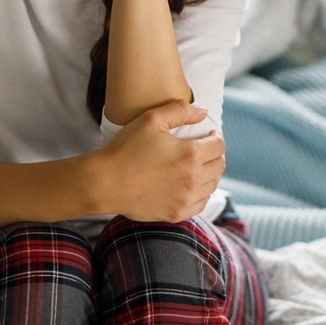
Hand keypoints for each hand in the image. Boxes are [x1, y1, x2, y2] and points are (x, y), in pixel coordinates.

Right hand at [89, 99, 225, 221]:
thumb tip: (203, 111)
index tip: (208, 135)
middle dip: (215, 155)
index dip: (216, 138)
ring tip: (196, 167)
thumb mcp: (150, 120)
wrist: (105, 182)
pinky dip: (200, 193)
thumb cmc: (126, 149)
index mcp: (191, 154)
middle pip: (219, 166)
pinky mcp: (177, 213)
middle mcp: (194, 179)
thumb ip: (180, 111)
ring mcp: (186, 199)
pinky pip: (200, 203)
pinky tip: (188, 185)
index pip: (219, 146)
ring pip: (212, 185)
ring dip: (209, 174)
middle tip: (203, 150)